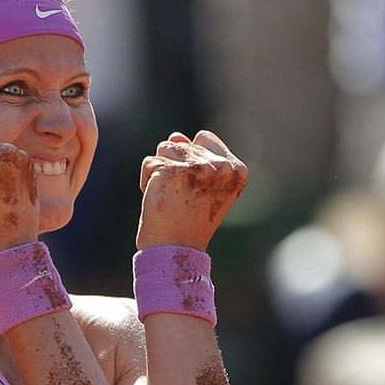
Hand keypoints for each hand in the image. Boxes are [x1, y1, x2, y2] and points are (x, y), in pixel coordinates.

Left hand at [136, 130, 246, 250]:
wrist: (175, 249)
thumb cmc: (189, 221)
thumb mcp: (203, 186)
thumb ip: (197, 157)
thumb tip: (176, 135)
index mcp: (237, 170)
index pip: (205, 138)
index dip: (192, 160)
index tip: (195, 188)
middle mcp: (221, 166)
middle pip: (183, 144)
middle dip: (175, 167)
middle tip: (182, 197)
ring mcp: (196, 167)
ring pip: (165, 148)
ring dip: (160, 172)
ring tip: (170, 196)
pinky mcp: (171, 171)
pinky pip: (149, 163)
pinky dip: (147, 181)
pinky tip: (159, 200)